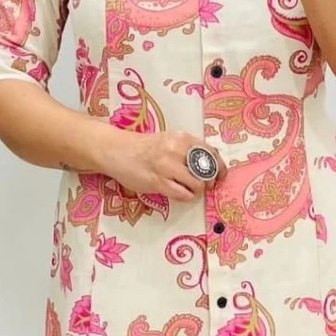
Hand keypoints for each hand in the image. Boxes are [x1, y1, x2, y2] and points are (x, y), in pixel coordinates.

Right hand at [105, 129, 226, 202]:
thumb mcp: (168, 140)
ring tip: (189, 190)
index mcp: (182, 138)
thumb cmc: (143, 147)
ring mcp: (167, 166)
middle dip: (209, 182)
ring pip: (197, 184)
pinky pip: (182, 194)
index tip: (220, 176)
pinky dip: (186, 197)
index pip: (211, 154)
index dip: (219, 168)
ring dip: (196, 191)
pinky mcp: (158, 181)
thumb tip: (209, 162)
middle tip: (204, 186)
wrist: (116, 150)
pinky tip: (180, 194)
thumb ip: (187, 149)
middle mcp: (177, 150)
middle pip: (207, 171)